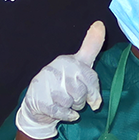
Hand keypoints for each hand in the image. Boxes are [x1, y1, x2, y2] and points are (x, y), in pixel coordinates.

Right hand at [15, 21, 105, 139]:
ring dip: (72, 108)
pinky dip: (66, 115)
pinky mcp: (39, 99)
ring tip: (66, 104)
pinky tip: (66, 113)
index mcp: (66, 61)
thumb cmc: (64, 83)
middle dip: (81, 101)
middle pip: (80, 92)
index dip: (93, 92)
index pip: (89, 77)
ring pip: (70, 102)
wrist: (38, 104)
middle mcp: (55, 69)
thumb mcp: (80, 64)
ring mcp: (45, 84)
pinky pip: (60, 111)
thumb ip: (91, 46)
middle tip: (75, 101)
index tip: (93, 100)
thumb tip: (100, 24)